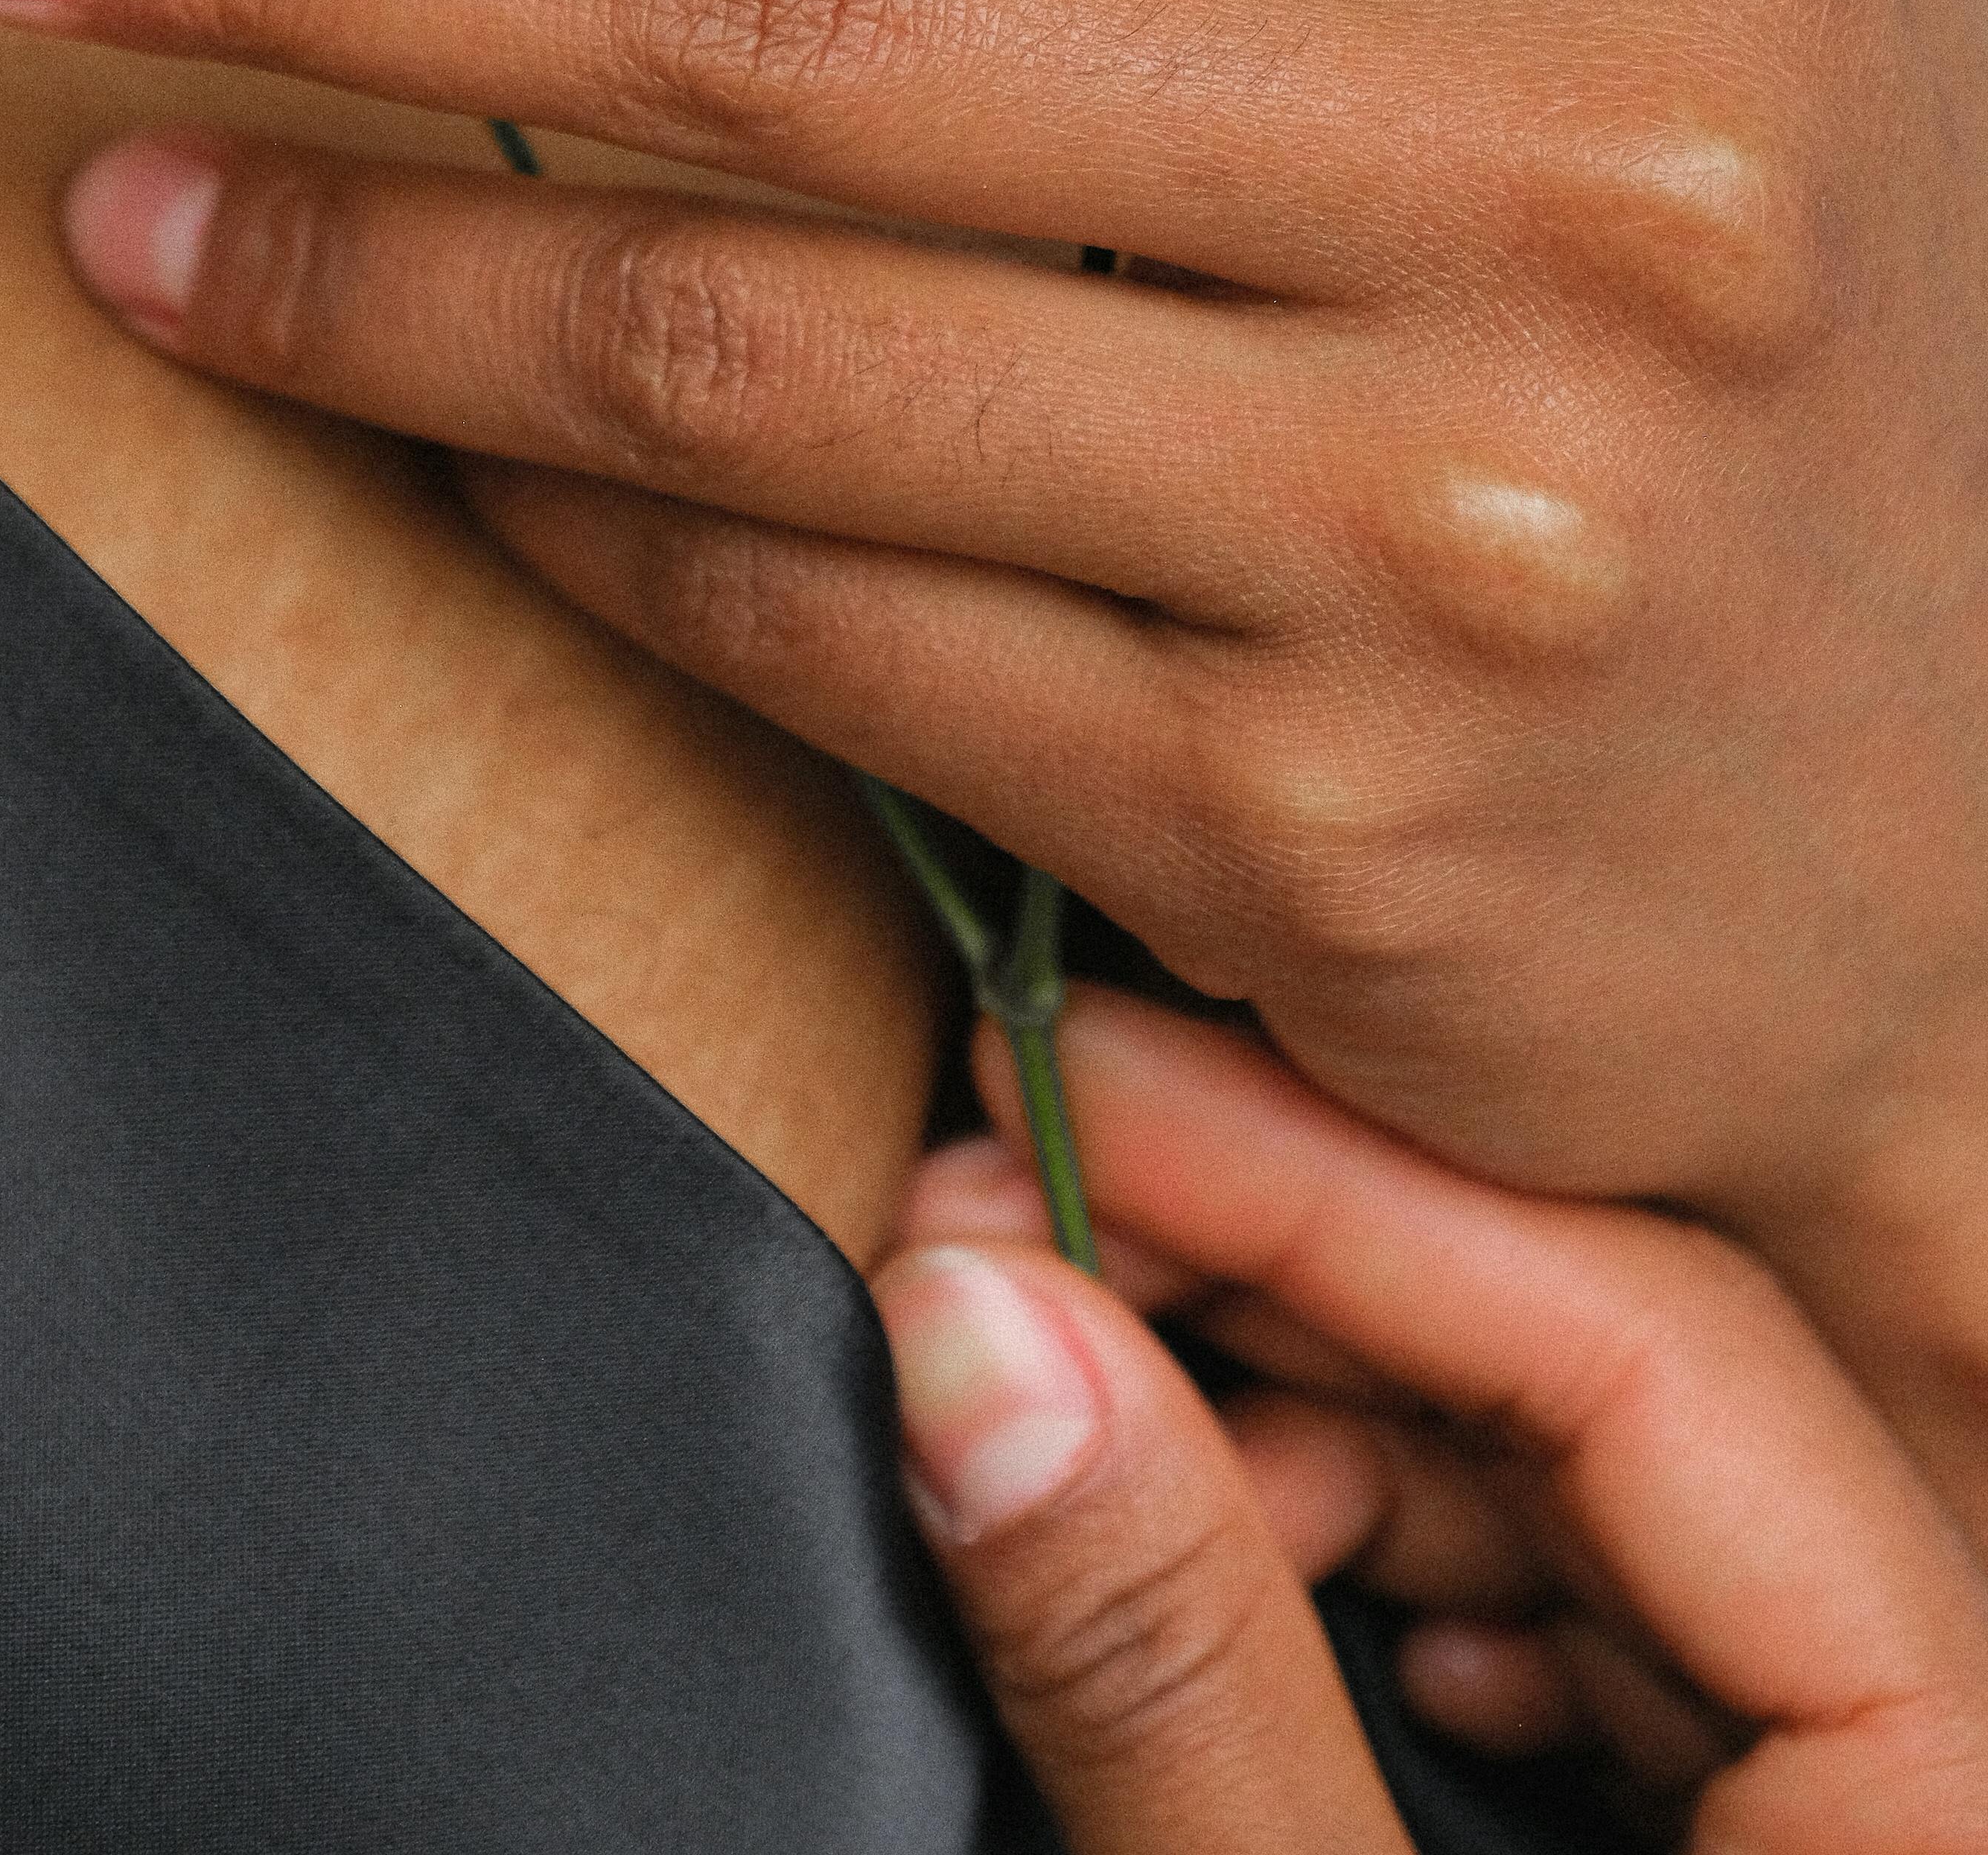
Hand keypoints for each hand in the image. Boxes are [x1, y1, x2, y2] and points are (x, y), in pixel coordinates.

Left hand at [0, 0, 1987, 1486]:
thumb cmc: (1829, 280)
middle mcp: (1568, 186)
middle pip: (798, 13)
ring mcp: (1439, 530)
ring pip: (746, 360)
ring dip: (367, 272)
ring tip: (114, 194)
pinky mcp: (1322, 825)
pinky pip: (824, 633)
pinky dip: (578, 530)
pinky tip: (422, 442)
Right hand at [863, 990, 1987, 1854]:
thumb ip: (1179, 1686)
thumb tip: (976, 1334)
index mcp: (1964, 1787)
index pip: (1656, 1340)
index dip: (1325, 1186)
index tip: (1061, 1083)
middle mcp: (1951, 1762)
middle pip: (1621, 1378)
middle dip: (1278, 1278)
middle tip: (990, 1213)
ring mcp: (1856, 1812)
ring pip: (1583, 1487)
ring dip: (1293, 1412)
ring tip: (1055, 1388)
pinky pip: (1586, 1627)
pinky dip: (1369, 1557)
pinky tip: (1235, 1544)